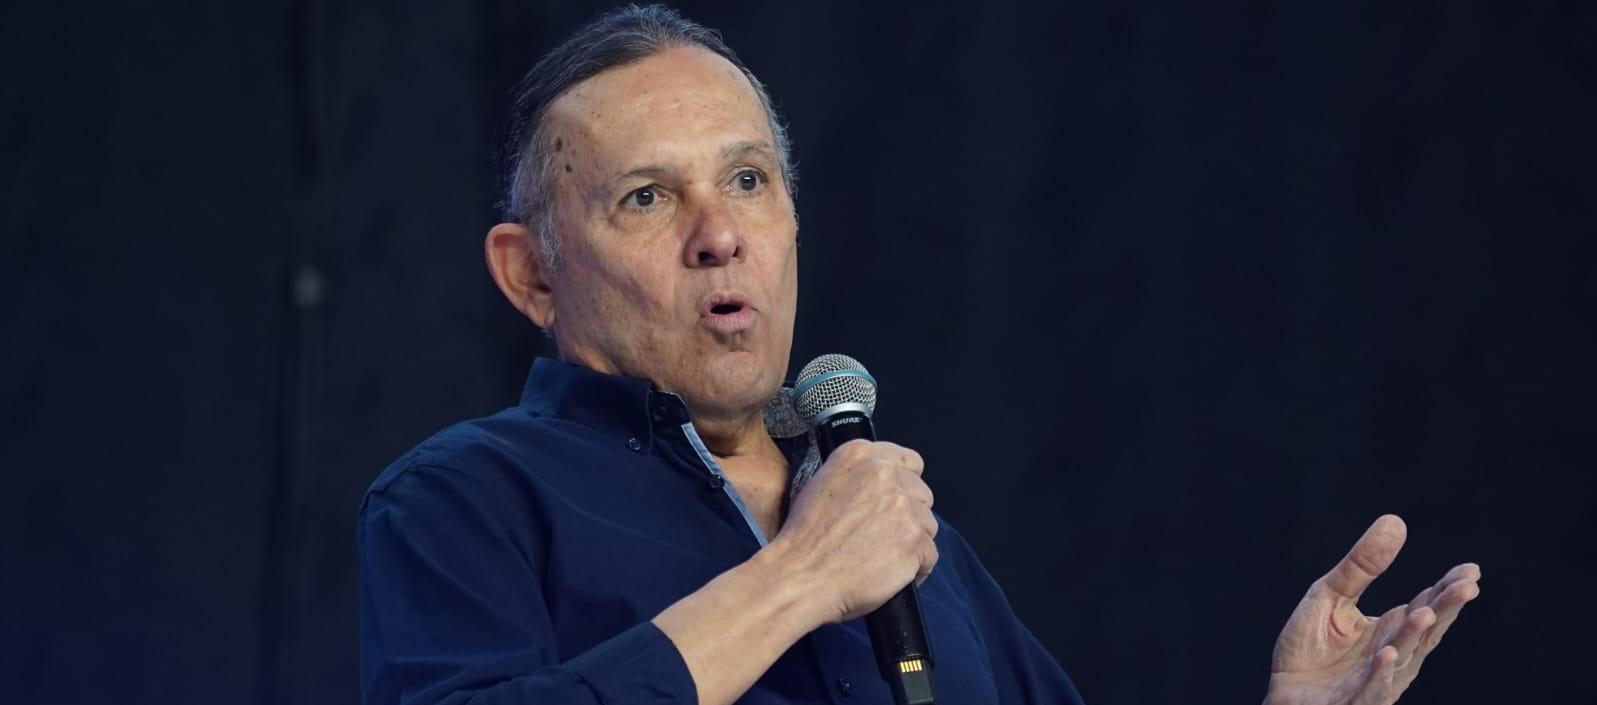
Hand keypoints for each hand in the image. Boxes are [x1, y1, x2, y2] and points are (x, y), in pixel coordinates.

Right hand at [765, 439, 936, 623]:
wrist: (800, 577)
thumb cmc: (804, 540)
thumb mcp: (821, 484)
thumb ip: (857, 476)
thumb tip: (883, 485)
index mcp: (860, 455)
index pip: (910, 461)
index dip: (905, 485)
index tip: (897, 501)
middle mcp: (885, 474)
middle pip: (922, 494)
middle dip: (908, 515)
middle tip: (881, 536)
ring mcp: (903, 507)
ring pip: (928, 525)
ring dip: (911, 542)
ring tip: (882, 558)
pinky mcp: (914, 540)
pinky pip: (930, 556)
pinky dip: (915, 569)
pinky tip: (890, 574)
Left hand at [1264, 515, 1481, 704]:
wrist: (1284, 690)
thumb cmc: (1310, 646)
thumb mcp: (1331, 595)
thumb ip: (1362, 565)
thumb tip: (1395, 521)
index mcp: (1392, 629)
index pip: (1426, 606)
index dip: (1448, 590)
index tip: (1471, 571)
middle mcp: (1394, 655)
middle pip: (1424, 630)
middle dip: (1445, 608)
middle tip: (1466, 586)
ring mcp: (1376, 681)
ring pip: (1401, 658)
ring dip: (1413, 636)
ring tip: (1426, 612)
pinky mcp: (1353, 701)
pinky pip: (1370, 689)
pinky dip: (1380, 673)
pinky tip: (1387, 653)